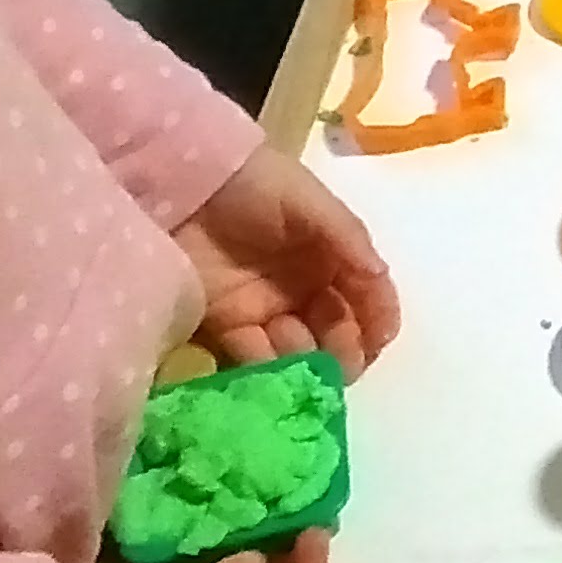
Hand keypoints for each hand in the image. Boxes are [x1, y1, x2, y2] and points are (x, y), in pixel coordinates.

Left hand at [174, 144, 401, 376]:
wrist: (182, 186)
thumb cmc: (254, 185)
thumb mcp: (308, 200)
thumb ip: (347, 238)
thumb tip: (379, 278)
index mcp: (330, 254)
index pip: (363, 292)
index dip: (376, 316)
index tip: (378, 341)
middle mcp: (304, 286)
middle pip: (336, 327)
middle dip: (345, 349)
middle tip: (342, 368)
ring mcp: (266, 308)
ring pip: (299, 347)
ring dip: (308, 364)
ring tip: (304, 371)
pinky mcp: (227, 325)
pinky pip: (254, 356)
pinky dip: (267, 371)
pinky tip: (274, 377)